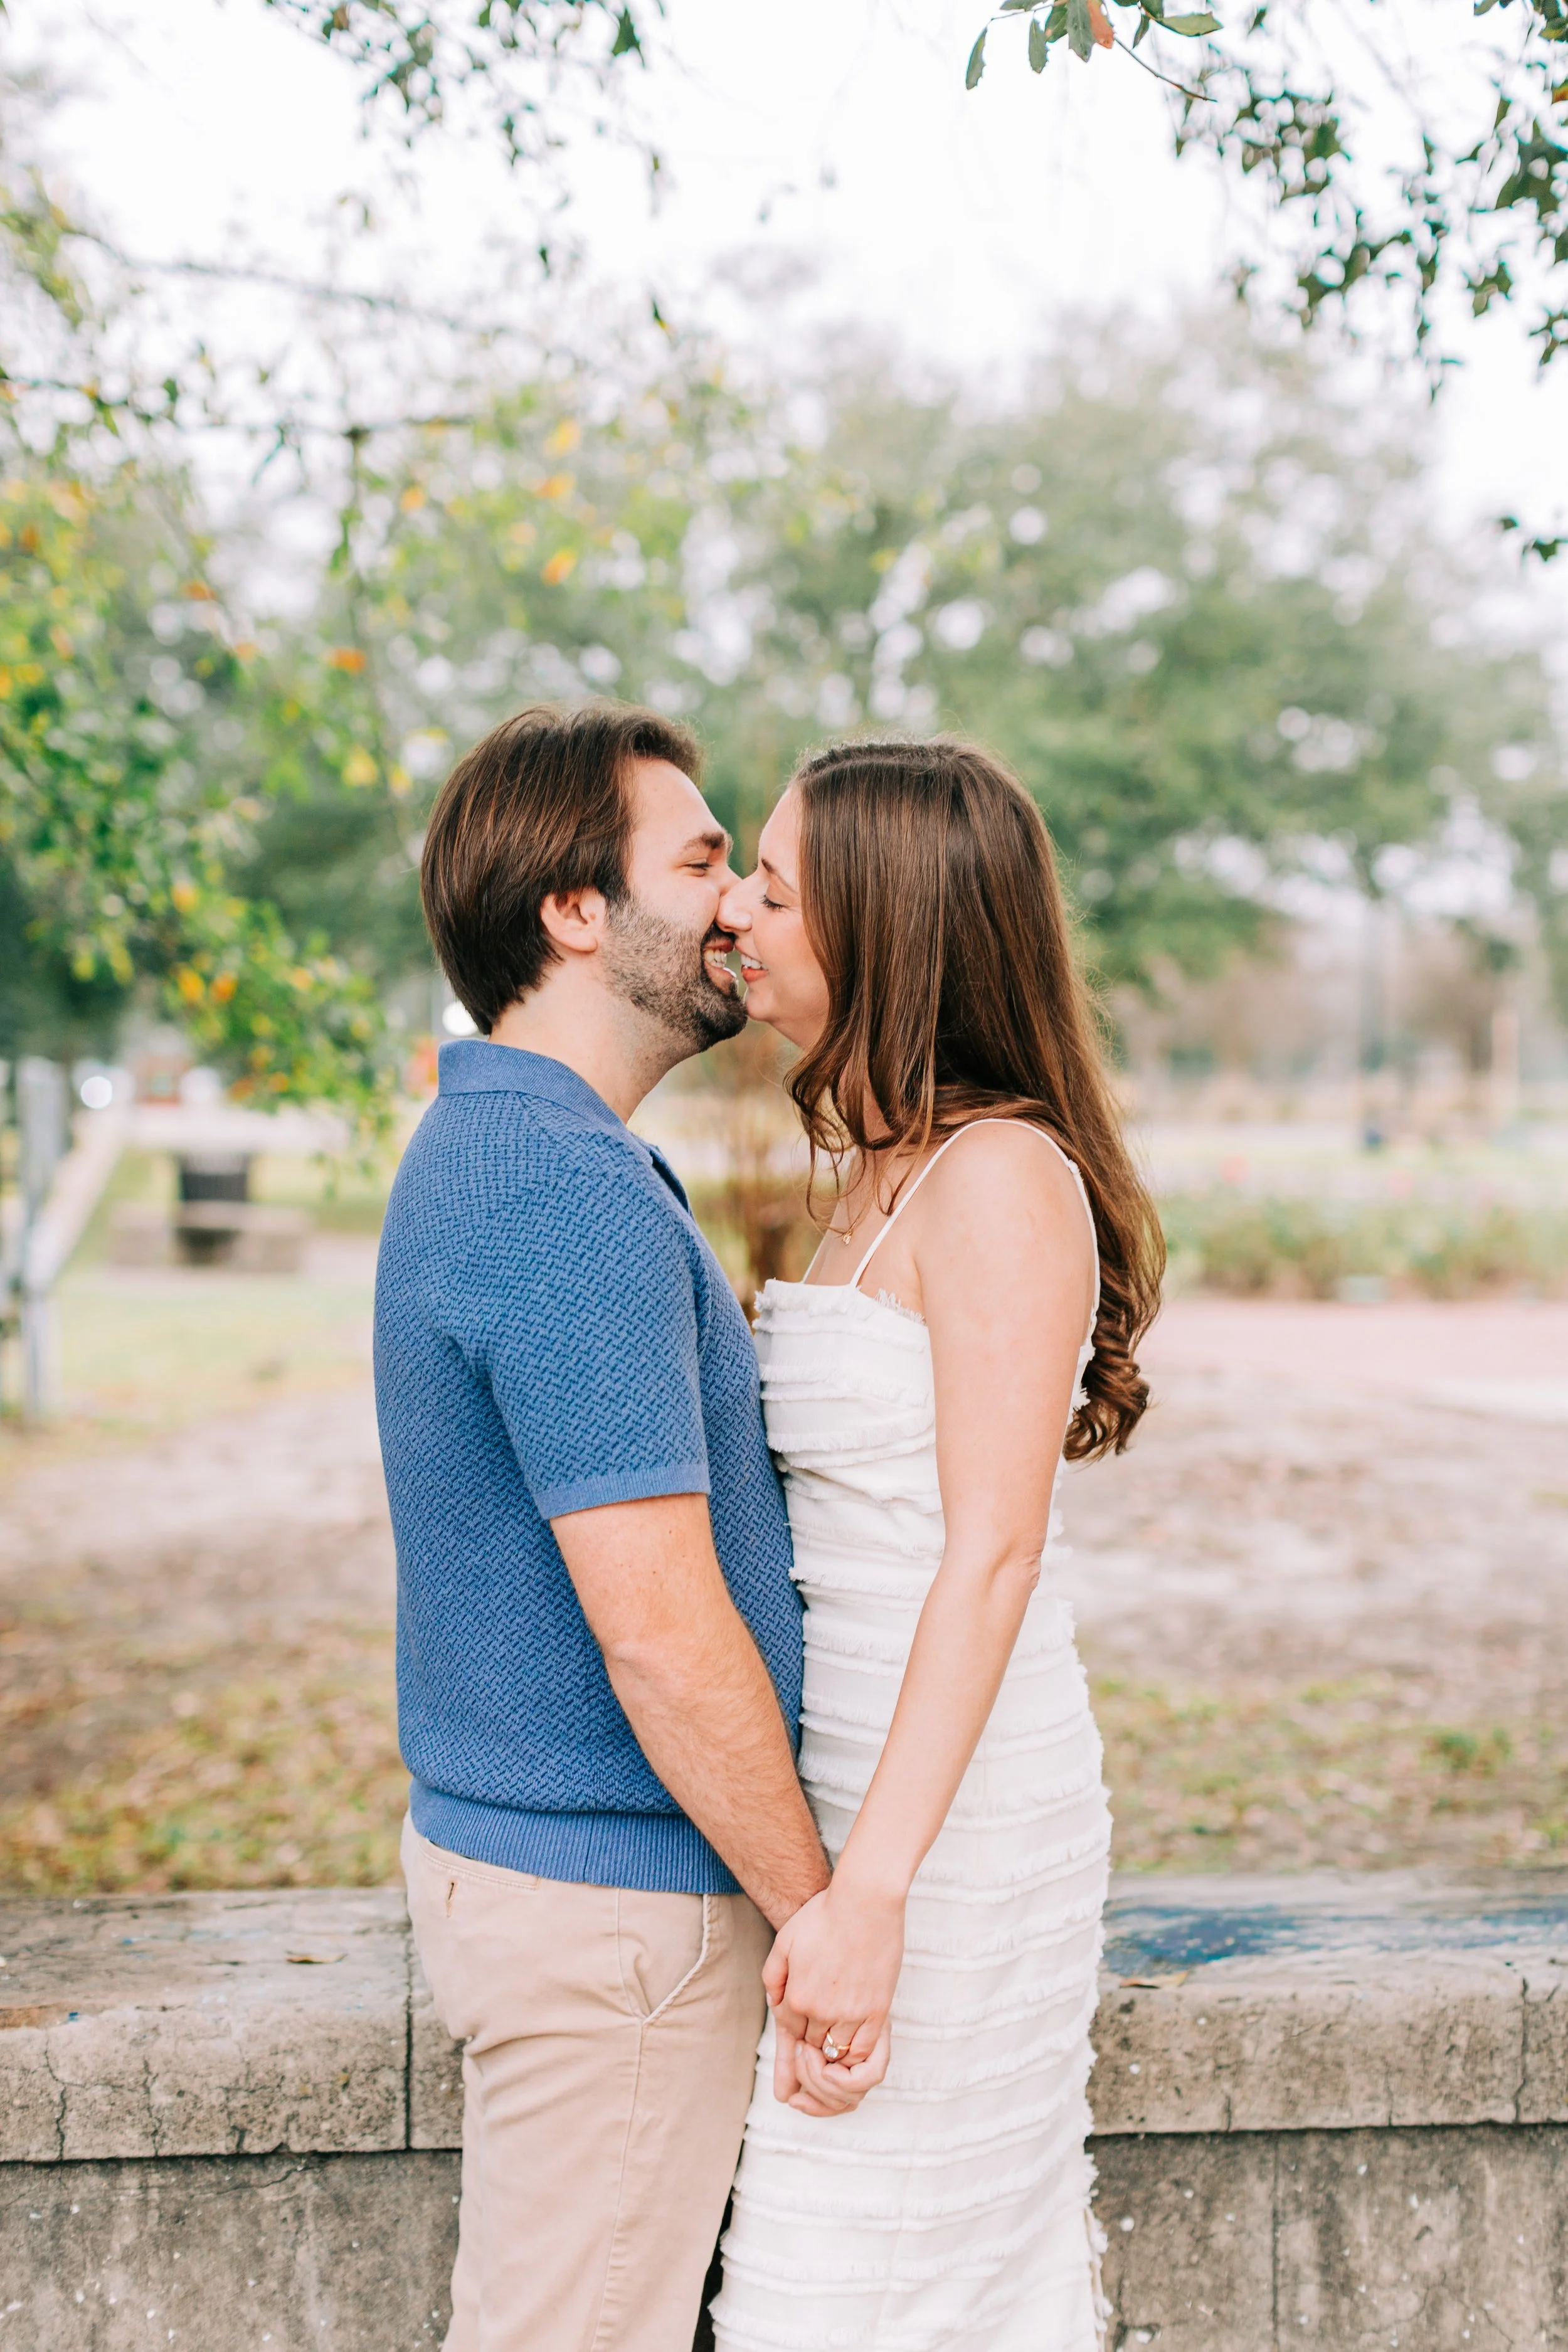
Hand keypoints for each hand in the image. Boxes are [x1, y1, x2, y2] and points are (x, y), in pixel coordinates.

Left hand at [763, 1880, 903, 2114]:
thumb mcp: (785, 1940)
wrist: (865, 1900)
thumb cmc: (824, 1915)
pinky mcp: (877, 2012)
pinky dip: (855, 2056)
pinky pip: (864, 2052)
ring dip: (832, 2048)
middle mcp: (821, 2011)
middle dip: (811, 2040)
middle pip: (811, 2044)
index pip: (788, 2028)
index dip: (794, 2025)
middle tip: (818, 2030)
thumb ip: (773, 1975)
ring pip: (836, 2052)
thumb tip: (773, 2002)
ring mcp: (851, 2014)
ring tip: (835, 2036)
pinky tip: (853, 2044)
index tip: (802, 2021)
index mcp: (797, 1996)